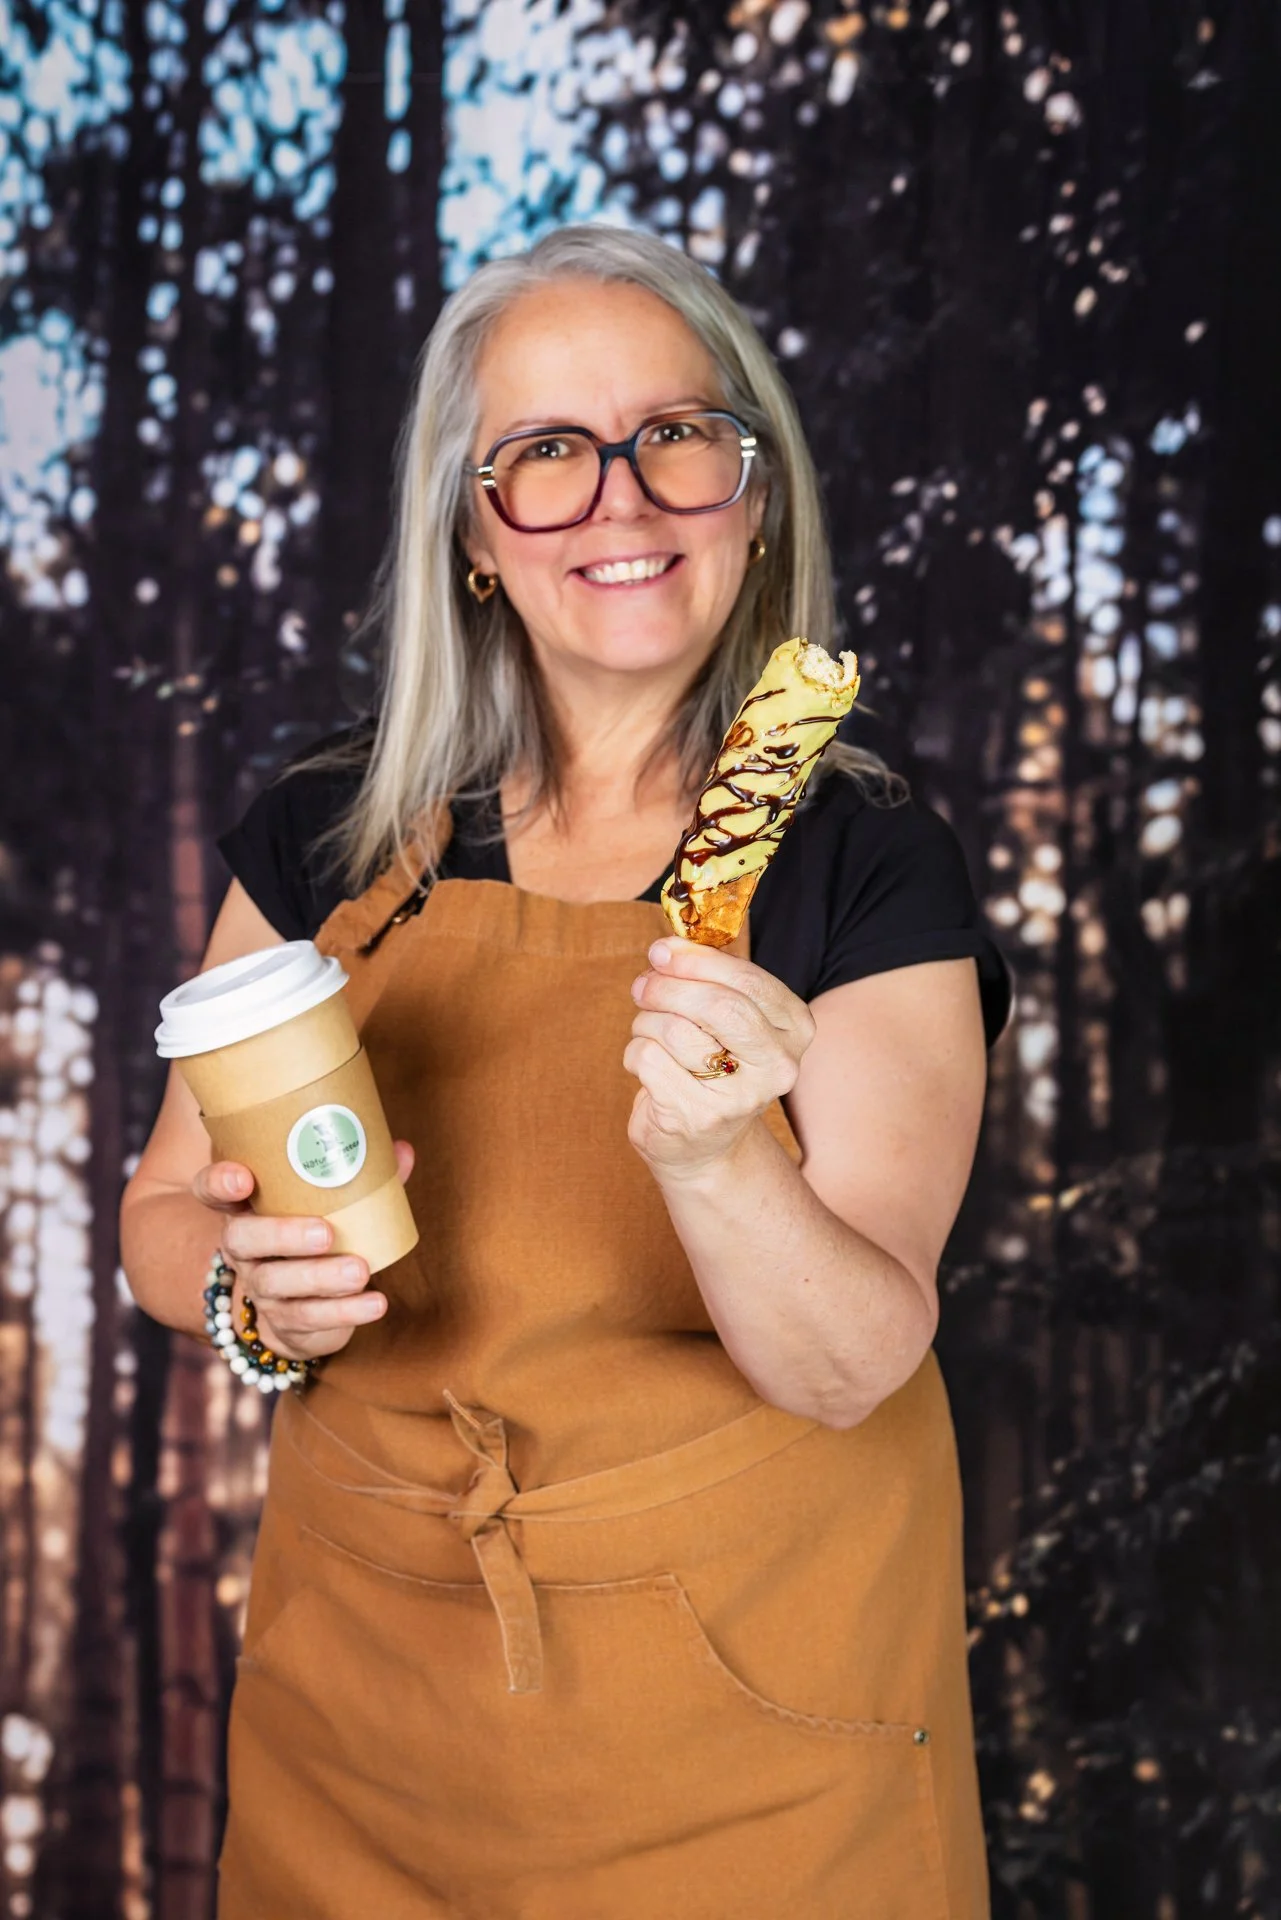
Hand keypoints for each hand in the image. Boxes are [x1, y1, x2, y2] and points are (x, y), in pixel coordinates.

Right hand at [189, 1141, 414, 1360]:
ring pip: (278, 1283)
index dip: (219, 1182)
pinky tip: (376, 1302)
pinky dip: (345, 1311)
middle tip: (325, 1233)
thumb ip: (363, 1176)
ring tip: (360, 1271)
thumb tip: (403, 1151)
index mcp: (247, 1207)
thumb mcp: (331, 1203)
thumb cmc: (317, 1232)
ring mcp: (261, 1287)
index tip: (242, 1177)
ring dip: (321, 1277)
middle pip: (243, 1239)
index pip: (212, 1190)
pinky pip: (309, 1319)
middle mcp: (244, 1248)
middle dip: (282, 1235)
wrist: (304, 1307)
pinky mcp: (285, 1322)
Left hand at [624, 939, 815, 1180]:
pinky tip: (648, 1067)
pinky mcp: (696, 1117)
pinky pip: (648, 1058)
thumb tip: (666, 949)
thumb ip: (709, 978)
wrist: (703, 1146)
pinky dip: (635, 1053)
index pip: (747, 981)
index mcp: (794, 1029)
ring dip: (646, 1023)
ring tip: (651, 1033)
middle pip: (716, 1005)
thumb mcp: (727, 1018)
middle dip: (667, 987)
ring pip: (673, 1029)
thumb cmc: (712, 1065)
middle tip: (642, 986)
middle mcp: (778, 1066)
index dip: (697, 960)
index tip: (662, 951)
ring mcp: (738, 1098)